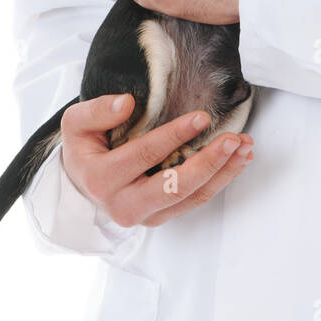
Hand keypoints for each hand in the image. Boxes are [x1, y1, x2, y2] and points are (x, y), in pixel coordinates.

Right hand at [60, 94, 253, 227]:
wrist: (81, 181)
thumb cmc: (85, 147)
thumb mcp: (76, 123)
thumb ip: (96, 111)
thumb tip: (126, 103)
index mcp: (101, 179)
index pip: (144, 155)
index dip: (174, 135)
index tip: (201, 117)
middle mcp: (123, 205)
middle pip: (174, 187)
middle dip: (208, 162)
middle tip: (234, 139)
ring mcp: (145, 215)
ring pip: (191, 197)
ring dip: (223, 172)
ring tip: (244, 146)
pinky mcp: (161, 216)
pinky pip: (195, 200)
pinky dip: (220, 181)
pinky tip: (237, 160)